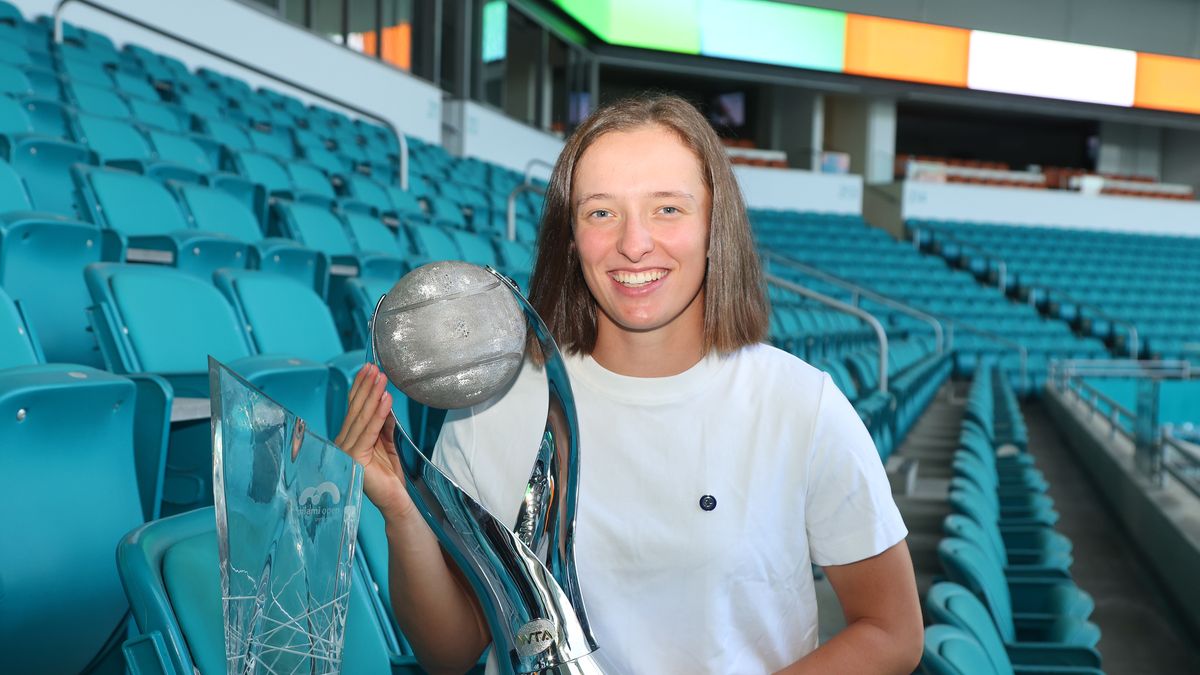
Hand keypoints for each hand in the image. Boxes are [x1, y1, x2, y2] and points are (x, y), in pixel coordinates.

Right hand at [335, 363, 413, 522]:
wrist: (394, 498)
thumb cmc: (389, 473)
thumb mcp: (387, 441)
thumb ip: (383, 422)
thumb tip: (384, 400)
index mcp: (348, 438)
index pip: (354, 408)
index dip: (361, 388)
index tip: (369, 370)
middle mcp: (342, 443)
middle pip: (355, 410)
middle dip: (366, 387)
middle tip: (375, 368)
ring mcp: (346, 451)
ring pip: (361, 418)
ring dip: (373, 396)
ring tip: (381, 379)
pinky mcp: (355, 458)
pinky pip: (369, 431)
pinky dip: (378, 414)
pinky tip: (385, 400)